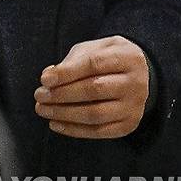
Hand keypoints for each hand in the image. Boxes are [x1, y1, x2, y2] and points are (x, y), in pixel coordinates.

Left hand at [34, 35, 149, 138]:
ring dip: (65, 114)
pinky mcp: (128, 125)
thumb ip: (73, 60)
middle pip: (94, 90)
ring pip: (96, 114)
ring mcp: (134, 107)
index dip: (67, 72)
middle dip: (62, 94)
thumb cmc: (109, 59)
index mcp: (127, 57)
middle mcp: (135, 83)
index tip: (44, 79)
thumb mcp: (95, 48)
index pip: (94, 64)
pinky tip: (56, 124)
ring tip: (43, 109)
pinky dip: (74, 130)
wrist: (140, 76)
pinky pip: (99, 131)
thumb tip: (49, 78)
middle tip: (39, 95)